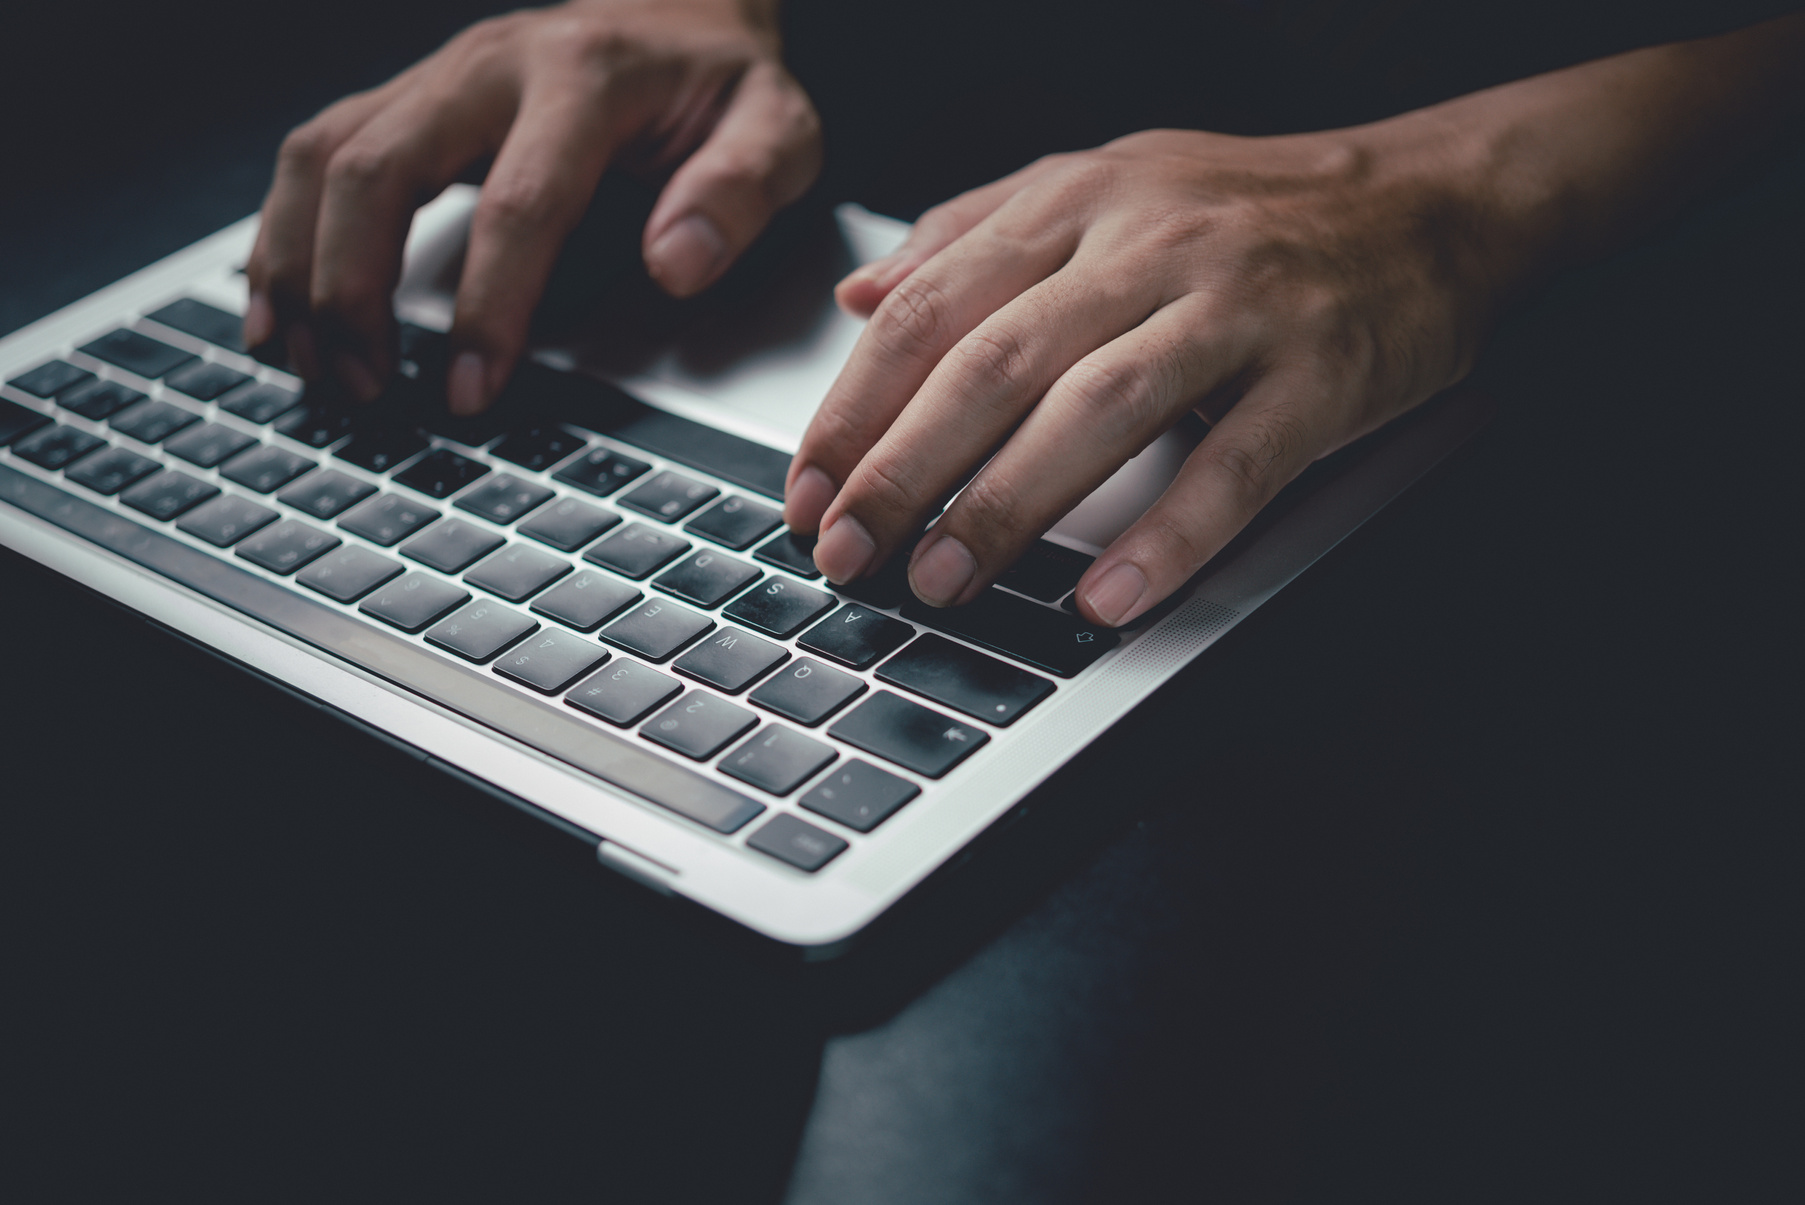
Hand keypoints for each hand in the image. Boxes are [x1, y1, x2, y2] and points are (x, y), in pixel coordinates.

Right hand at [243, 0, 819, 412]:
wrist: (678, 7)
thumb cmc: (723, 84)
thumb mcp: (775, 128)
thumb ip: (738, 192)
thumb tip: (676, 264)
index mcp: (585, 76)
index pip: (521, 202)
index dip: (487, 305)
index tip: (469, 389)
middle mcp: (491, 64)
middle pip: (377, 166)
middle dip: (354, 288)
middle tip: (364, 385)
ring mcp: (436, 77)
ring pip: (323, 155)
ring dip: (298, 265)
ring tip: (306, 362)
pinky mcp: (406, 98)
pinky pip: (315, 152)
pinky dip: (283, 233)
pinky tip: (280, 305)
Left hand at [784, 124, 1494, 627]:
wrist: (1428, 200)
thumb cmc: (1245, 210)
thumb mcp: (1098, 187)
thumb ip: (973, 235)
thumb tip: (862, 296)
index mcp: (1077, 203)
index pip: (934, 307)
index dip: (859, 407)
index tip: (809, 490)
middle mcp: (1146, 244)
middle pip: (995, 362)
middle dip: (905, 469)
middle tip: (848, 551)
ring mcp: (1237, 307)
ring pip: (1098, 409)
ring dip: (1009, 505)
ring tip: (945, 581)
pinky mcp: (1321, 373)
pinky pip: (1233, 465)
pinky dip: (1166, 537)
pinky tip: (1104, 598)